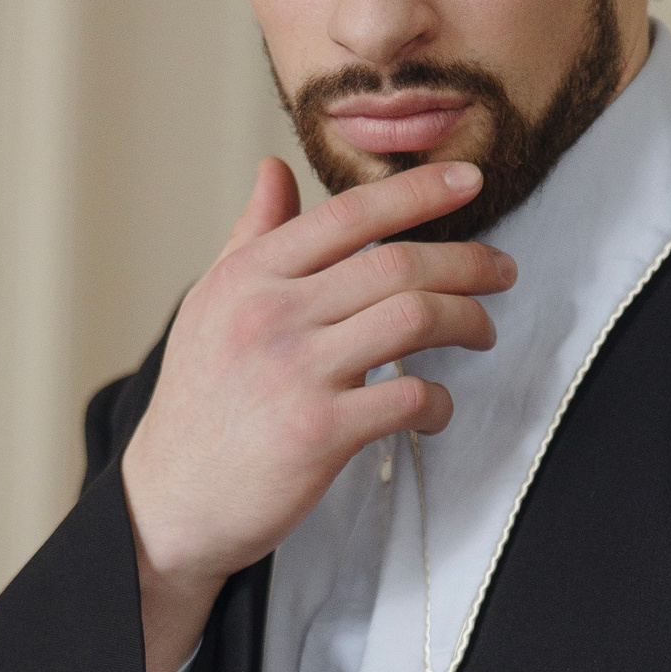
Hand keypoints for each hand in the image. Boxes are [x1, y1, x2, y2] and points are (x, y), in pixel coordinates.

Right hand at [120, 156, 515, 671]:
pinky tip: (435, 410)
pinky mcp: (319, 433)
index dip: (420, 191)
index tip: (471, 181)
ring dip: (468, 321)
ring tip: (482, 332)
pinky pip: (409, 396)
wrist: (169, 503)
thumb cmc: (198, 404)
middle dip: (468, 261)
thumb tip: (275, 168)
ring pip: (415, 318)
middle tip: (502, 271)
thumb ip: (251, 238)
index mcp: (248, 277)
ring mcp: (296, 373)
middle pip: (398, 264)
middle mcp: (271, 315)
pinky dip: (439, 402)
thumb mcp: (210, 308)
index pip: (350, 215)